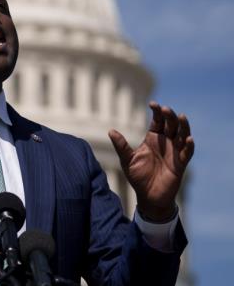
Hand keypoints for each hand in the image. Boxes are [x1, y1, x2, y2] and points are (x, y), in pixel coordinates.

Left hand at [108, 102, 194, 221]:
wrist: (148, 196)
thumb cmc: (137, 177)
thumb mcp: (127, 160)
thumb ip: (121, 146)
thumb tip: (110, 130)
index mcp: (152, 139)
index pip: (157, 121)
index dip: (157, 112)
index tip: (153, 103)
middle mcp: (165, 142)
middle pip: (170, 124)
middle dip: (169, 116)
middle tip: (166, 109)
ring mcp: (174, 152)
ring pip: (182, 134)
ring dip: (183, 126)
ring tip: (181, 117)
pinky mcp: (181, 163)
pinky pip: (187, 152)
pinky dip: (189, 145)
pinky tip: (188, 138)